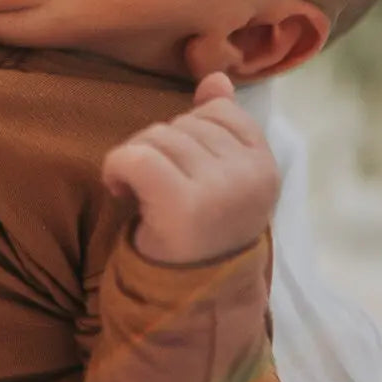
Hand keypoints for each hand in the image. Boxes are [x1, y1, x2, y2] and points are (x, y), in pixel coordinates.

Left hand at [102, 73, 279, 265]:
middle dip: (162, 148)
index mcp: (265, 165)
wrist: (187, 302)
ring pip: (158, 136)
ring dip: (138, 161)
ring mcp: (219, 191)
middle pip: (184, 122)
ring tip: (145, 196)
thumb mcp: (220, 177)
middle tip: (160, 189)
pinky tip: (120, 191)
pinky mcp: (182, 206)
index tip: (185, 171)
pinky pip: (136, 156)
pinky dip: (116, 168)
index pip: (219, 111)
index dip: (191, 135)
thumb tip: (216, 79)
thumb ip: (221, 124)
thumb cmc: (201, 233)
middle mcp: (249, 176)